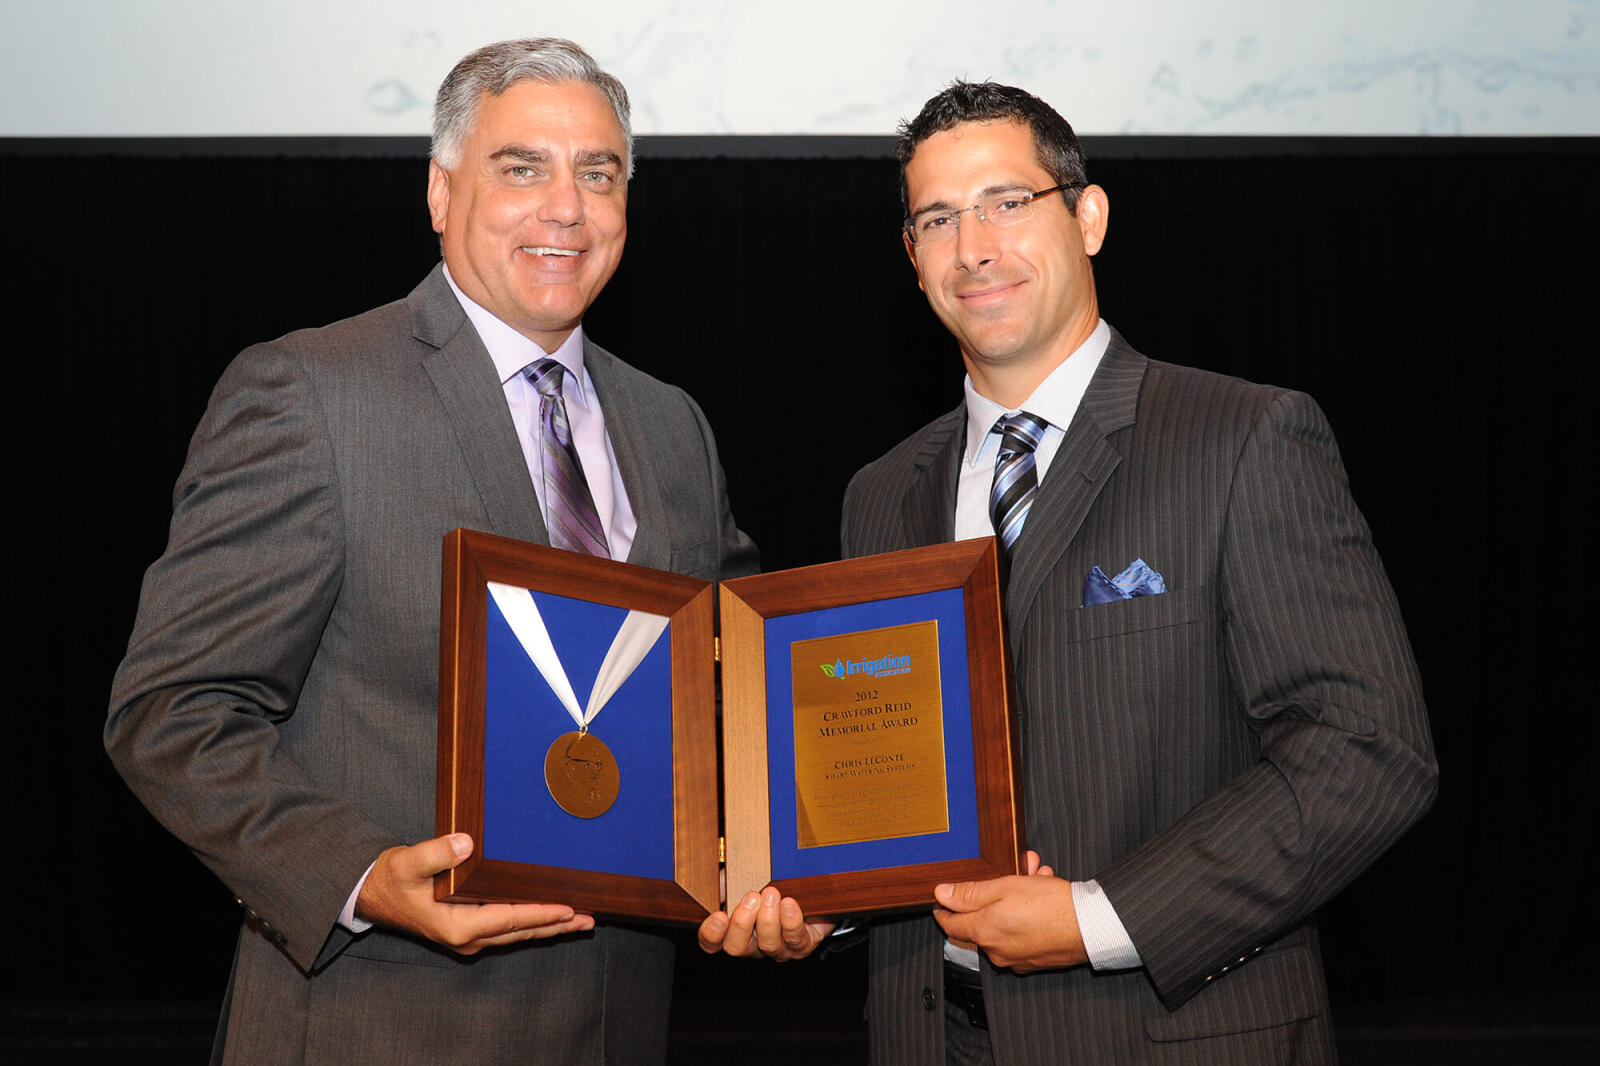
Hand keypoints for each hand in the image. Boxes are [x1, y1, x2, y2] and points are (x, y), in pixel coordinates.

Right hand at [356, 833, 593, 953]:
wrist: (373, 893)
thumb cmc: (391, 878)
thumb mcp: (408, 862)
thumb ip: (436, 853)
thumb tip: (466, 843)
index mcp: (456, 926)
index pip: (509, 918)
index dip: (540, 913)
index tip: (568, 909)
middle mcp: (467, 938)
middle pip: (522, 931)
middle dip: (557, 925)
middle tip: (590, 919)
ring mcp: (469, 937)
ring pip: (518, 932)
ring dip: (549, 926)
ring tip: (581, 921)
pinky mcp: (469, 931)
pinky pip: (509, 928)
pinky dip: (532, 922)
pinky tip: (549, 916)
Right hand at [698, 886, 834, 960]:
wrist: (812, 893)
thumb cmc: (774, 886)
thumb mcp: (746, 880)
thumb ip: (728, 883)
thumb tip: (718, 884)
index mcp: (736, 930)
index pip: (713, 942)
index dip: (711, 934)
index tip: (719, 916)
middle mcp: (754, 945)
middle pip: (737, 948)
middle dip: (742, 924)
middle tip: (751, 898)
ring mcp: (778, 948)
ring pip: (768, 944)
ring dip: (768, 918)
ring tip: (772, 893)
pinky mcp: (802, 945)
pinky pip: (795, 939)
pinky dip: (791, 921)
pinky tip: (789, 904)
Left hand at [945, 850, 1053, 954]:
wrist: (1091, 926)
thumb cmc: (1051, 906)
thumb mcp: (1005, 887)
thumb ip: (970, 893)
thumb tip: (942, 894)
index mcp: (984, 933)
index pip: (951, 924)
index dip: (945, 909)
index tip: (944, 899)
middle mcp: (997, 951)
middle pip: (982, 920)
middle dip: (993, 892)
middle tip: (1009, 872)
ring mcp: (1016, 958)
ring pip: (1006, 923)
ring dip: (1015, 899)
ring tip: (1035, 875)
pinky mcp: (1035, 959)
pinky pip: (1023, 933)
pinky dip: (1027, 915)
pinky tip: (1043, 892)